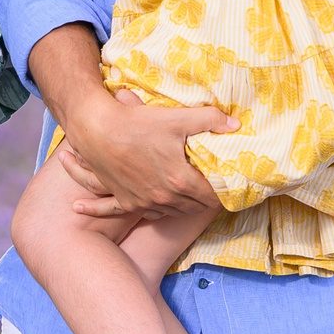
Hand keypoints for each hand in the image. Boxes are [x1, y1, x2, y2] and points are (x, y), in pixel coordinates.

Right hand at [56, 87, 232, 219]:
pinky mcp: (125, 200)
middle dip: (204, 200)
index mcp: (180, 181)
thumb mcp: (178, 118)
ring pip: (171, 213)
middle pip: (193, 208)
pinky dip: (157, 210)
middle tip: (209, 187)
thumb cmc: (138, 124)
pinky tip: (155, 204)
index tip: (225, 184)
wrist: (97, 130)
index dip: (222, 193)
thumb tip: (235, 124)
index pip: (211, 198)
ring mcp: (143, 202)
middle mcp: (163, 198)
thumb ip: (211, 120)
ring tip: (188, 193)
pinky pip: (146, 215)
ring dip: (182, 206)